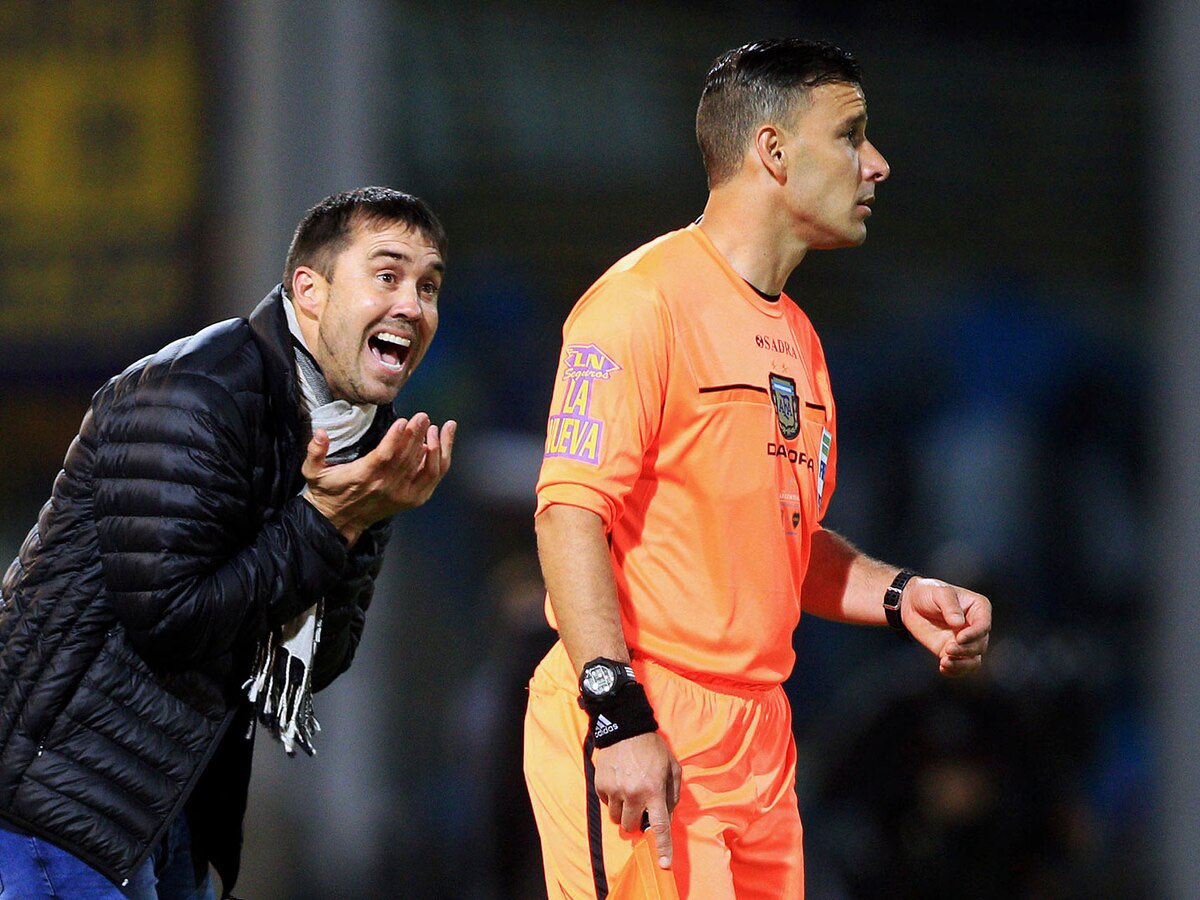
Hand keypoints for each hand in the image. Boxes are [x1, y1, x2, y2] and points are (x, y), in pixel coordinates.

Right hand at [302, 413, 456, 544]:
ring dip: (433, 447)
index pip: (384, 456)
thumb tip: (320, 432)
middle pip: (407, 458)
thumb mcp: (312, 472)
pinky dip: (438, 461)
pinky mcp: (411, 499)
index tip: (403, 421)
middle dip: (416, 435)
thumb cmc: (327, 491)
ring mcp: (401, 494)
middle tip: (422, 416)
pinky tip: (439, 443)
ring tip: (435, 426)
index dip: (395, 438)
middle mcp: (385, 487)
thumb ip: (315, 452)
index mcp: (363, 477)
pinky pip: (431, 479)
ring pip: (424, 468)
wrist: (339, 520)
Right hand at [592, 732, 681, 868]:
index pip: (659, 827)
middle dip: (637, 822)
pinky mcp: (600, 785)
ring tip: (629, 792)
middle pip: (632, 827)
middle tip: (641, 806)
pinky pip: (607, 804)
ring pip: (617, 818)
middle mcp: (633, 794)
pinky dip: (613, 799)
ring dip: (625, 812)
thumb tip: (666, 815)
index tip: (664, 865)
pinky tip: (619, 782)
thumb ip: (672, 794)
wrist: (625, 729)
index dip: (663, 848)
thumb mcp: (672, 768)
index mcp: (654, 791)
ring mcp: (614, 790)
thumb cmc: (653, 748)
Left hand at [901, 577, 990, 675]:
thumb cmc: (928, 592)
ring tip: (945, 663)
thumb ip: (950, 607)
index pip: (984, 625)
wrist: (910, 603)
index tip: (960, 638)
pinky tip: (943, 667)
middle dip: (966, 650)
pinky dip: (954, 671)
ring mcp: (965, 641)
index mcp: (978, 608)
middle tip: (948, 649)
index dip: (975, 634)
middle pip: (980, 645)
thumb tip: (959, 623)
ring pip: (974, 660)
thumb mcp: (939, 593)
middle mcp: (975, 627)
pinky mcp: (952, 651)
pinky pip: (960, 666)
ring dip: (962, 665)